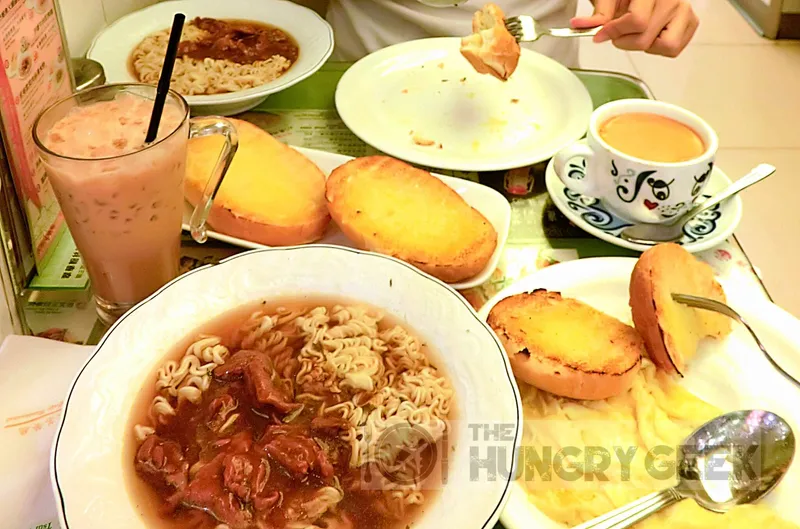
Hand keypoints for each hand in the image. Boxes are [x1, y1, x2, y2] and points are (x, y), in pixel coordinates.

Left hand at [571, 0, 698, 56]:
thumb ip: (598, 13)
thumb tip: (578, 25)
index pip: (637, 21)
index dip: (614, 32)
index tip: (600, 35)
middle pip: (646, 38)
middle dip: (625, 41)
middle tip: (618, 33)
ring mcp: (684, 10)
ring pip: (666, 46)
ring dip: (645, 46)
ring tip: (636, 34)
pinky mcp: (690, 21)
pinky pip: (675, 48)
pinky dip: (658, 48)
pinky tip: (649, 35)